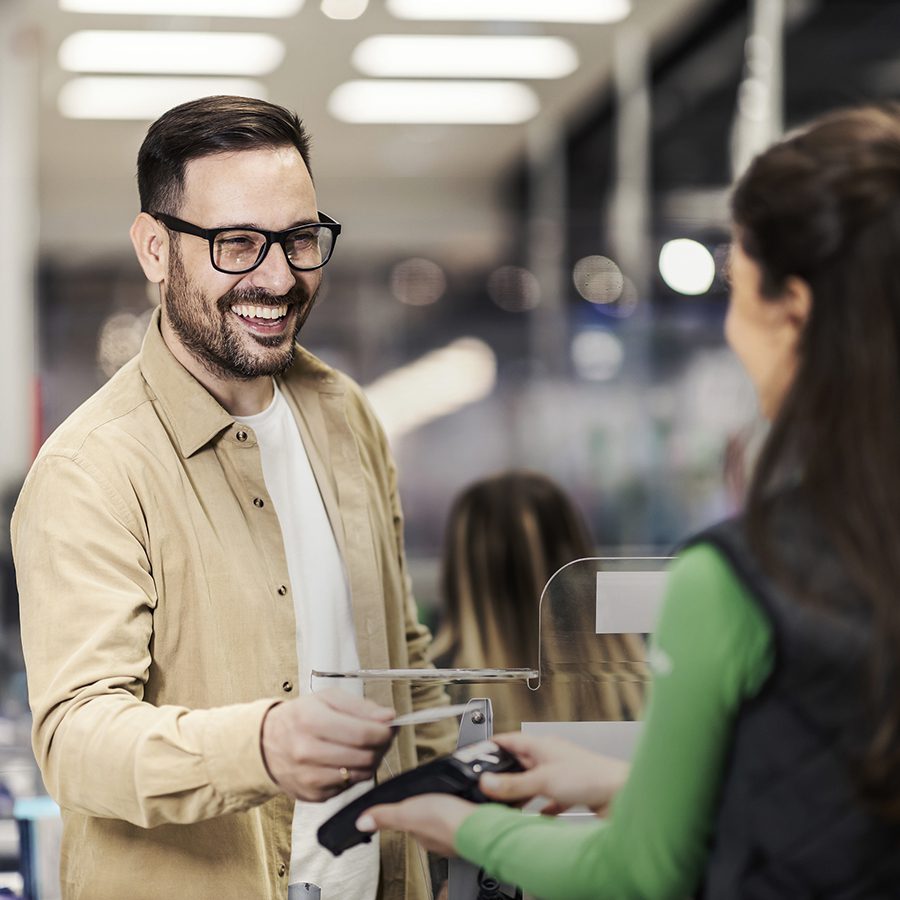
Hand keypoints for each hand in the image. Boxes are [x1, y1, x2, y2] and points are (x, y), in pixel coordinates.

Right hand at [261, 688, 394, 801]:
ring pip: (360, 775)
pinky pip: (348, 787)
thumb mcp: (328, 699)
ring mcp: (308, 777)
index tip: (390, 727)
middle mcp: (306, 751)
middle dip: (381, 746)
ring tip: (366, 748)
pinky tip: (348, 761)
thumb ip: (362, 707)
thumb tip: (389, 717)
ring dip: (371, 761)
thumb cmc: (301, 717)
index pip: (362, 733)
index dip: (384, 732)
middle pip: (364, 757)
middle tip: (382, 737)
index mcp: (311, 720)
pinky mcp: (312, 795)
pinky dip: (355, 774)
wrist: (267, 743)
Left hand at [355, 794, 474, 857]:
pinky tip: (465, 798)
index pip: (411, 823)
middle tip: (432, 794)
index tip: (412, 801)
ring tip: (449, 794)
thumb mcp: (408, 813)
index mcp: (423, 836)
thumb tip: (361, 823)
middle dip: (431, 807)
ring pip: (448, 817)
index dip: (410, 810)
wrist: (479, 821)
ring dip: (448, 806)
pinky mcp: (474, 820)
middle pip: (430, 819)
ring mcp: (458, 831)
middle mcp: (440, 838)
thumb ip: (386, 816)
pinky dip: (463, 806)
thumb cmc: (446, 821)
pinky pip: (465, 812)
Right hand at [480, 732, 629, 815]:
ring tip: (507, 804)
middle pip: (521, 763)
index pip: (511, 740)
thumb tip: (487, 782)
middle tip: (488, 784)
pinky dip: (540, 809)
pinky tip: (535, 817)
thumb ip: (514, 784)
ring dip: (521, 793)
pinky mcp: (572, 792)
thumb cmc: (592, 775)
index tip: (477, 753)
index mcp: (543, 746)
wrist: (623, 794)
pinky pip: (549, 800)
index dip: (493, 745)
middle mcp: (552, 758)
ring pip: (534, 783)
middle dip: (505, 774)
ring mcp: (562, 775)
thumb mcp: (544, 780)